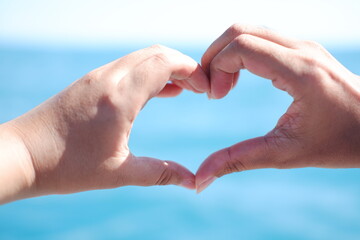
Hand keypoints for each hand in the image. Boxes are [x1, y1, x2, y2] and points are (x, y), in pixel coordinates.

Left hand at [0, 45, 208, 203]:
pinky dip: (148, 73)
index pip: (165, 63)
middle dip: (184, 66)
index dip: (193, 71)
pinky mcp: (90, 81)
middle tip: (200, 89)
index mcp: (120, 97)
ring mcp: (97, 76)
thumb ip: (161, 173)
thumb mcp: (118, 173)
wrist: (21, 154)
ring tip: (184, 90)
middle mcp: (109, 78)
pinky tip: (158, 92)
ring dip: (166, 68)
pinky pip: (127, 67)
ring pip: (142, 57)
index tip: (207, 89)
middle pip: (157, 53)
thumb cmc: (66, 166)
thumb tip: (193, 181)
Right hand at [196, 24, 359, 192]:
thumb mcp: (285, 155)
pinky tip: (238, 79)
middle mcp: (302, 50)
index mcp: (301, 73)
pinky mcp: (302, 49)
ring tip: (224, 86)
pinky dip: (240, 53)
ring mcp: (304, 46)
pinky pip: (261, 38)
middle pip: (240, 30)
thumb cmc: (339, 142)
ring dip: (226, 53)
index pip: (243, 46)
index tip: (215, 97)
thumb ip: (238, 162)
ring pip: (249, 30)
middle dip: (215, 56)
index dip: (217, 67)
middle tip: (212, 89)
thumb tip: (200, 179)